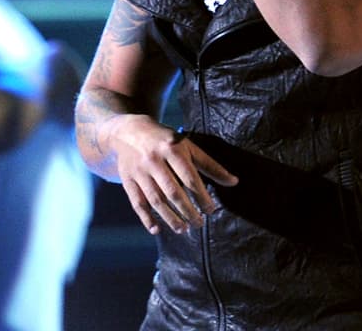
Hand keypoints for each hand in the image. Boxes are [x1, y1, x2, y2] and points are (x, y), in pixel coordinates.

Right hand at [108, 116, 237, 234]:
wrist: (129, 131)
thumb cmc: (165, 140)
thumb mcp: (187, 146)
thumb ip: (209, 164)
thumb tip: (233, 182)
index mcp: (172, 149)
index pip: (190, 178)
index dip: (201, 196)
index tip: (210, 210)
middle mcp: (154, 160)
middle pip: (173, 191)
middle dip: (187, 211)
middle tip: (199, 224)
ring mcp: (139, 171)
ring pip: (155, 200)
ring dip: (170, 218)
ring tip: (183, 229)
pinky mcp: (127, 180)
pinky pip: (137, 202)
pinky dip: (146, 218)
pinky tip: (156, 230)